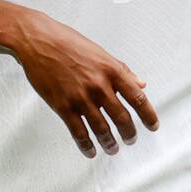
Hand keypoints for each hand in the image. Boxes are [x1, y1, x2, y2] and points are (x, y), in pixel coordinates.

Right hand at [13, 10, 158, 157]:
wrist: (38, 40)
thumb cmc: (68, 42)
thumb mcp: (101, 53)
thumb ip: (122, 70)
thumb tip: (140, 84)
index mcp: (111, 70)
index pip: (138, 98)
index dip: (148, 115)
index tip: (152, 126)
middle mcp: (99, 85)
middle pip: (122, 118)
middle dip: (129, 133)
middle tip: (131, 140)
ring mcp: (80, 97)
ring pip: (102, 129)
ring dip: (110, 143)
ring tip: (113, 148)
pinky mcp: (63, 106)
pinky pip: (78, 132)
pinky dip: (86, 145)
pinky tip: (91, 151)